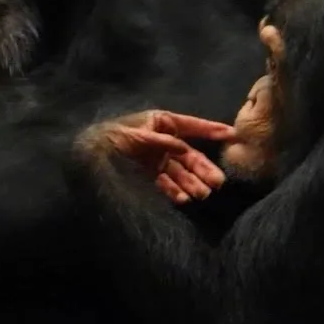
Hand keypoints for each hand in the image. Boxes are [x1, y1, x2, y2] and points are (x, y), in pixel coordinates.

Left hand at [89, 110, 236, 202]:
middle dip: (204, 169)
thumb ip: (161, 141)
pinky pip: (167, 184)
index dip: (212, 130)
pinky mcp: (150, 175)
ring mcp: (158, 159)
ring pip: (181, 173)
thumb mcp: (137, 135)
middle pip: (190, 156)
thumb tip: (183, 148)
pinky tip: (184, 199)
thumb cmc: (113, 136)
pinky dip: (175, 191)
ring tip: (203, 195)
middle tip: (218, 183)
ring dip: (193, 183)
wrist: (90, 153)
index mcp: (163, 124)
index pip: (193, 126)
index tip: (233, 134)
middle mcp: (164, 142)